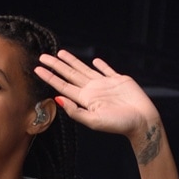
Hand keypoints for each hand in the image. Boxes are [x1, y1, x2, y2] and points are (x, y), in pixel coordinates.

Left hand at [35, 50, 159, 144]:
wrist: (141, 121)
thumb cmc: (118, 124)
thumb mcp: (93, 121)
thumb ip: (75, 111)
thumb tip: (58, 99)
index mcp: (85, 100)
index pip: (63, 86)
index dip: (50, 77)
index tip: (38, 69)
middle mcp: (92, 91)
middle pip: (70, 75)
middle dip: (56, 66)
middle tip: (43, 56)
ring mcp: (105, 85)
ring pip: (84, 69)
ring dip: (72, 62)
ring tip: (61, 53)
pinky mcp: (119, 80)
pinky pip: (107, 70)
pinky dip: (101, 65)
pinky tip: (95, 61)